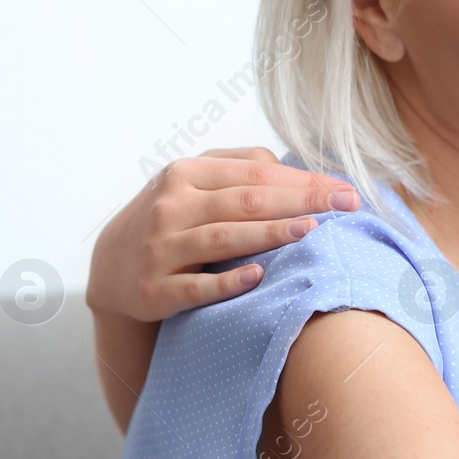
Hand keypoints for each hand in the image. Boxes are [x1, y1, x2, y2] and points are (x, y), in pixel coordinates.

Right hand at [86, 147, 358, 322]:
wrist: (112, 266)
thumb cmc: (173, 218)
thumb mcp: (195, 183)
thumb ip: (242, 168)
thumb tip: (297, 169)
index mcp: (186, 175)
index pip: (256, 174)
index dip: (305, 180)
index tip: (347, 190)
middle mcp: (172, 207)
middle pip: (245, 201)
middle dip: (301, 200)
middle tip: (347, 205)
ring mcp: (161, 248)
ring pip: (222, 238)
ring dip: (268, 234)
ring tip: (310, 229)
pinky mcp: (154, 290)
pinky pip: (195, 287)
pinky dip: (226, 282)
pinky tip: (258, 276)